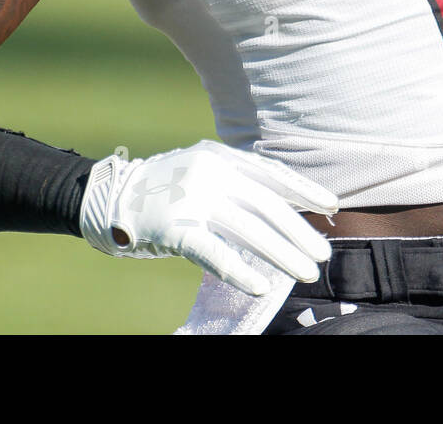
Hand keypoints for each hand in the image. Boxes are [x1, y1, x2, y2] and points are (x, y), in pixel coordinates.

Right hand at [79, 139, 337, 295]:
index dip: (304, 191)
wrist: (111, 197)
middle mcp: (210, 173)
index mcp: (220, 156)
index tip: (331, 206)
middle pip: (266, 206)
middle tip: (323, 254)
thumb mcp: (203, 170)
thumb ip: (238, 182)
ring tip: (307, 273)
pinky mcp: (174, 228)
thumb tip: (288, 205)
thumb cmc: (166, 188)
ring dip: (282, 255)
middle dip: (299, 233)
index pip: (272, 173)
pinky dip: (239, 271)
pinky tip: (261, 285)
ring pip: (249, 231)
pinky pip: (213, 253)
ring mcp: (192, 200)